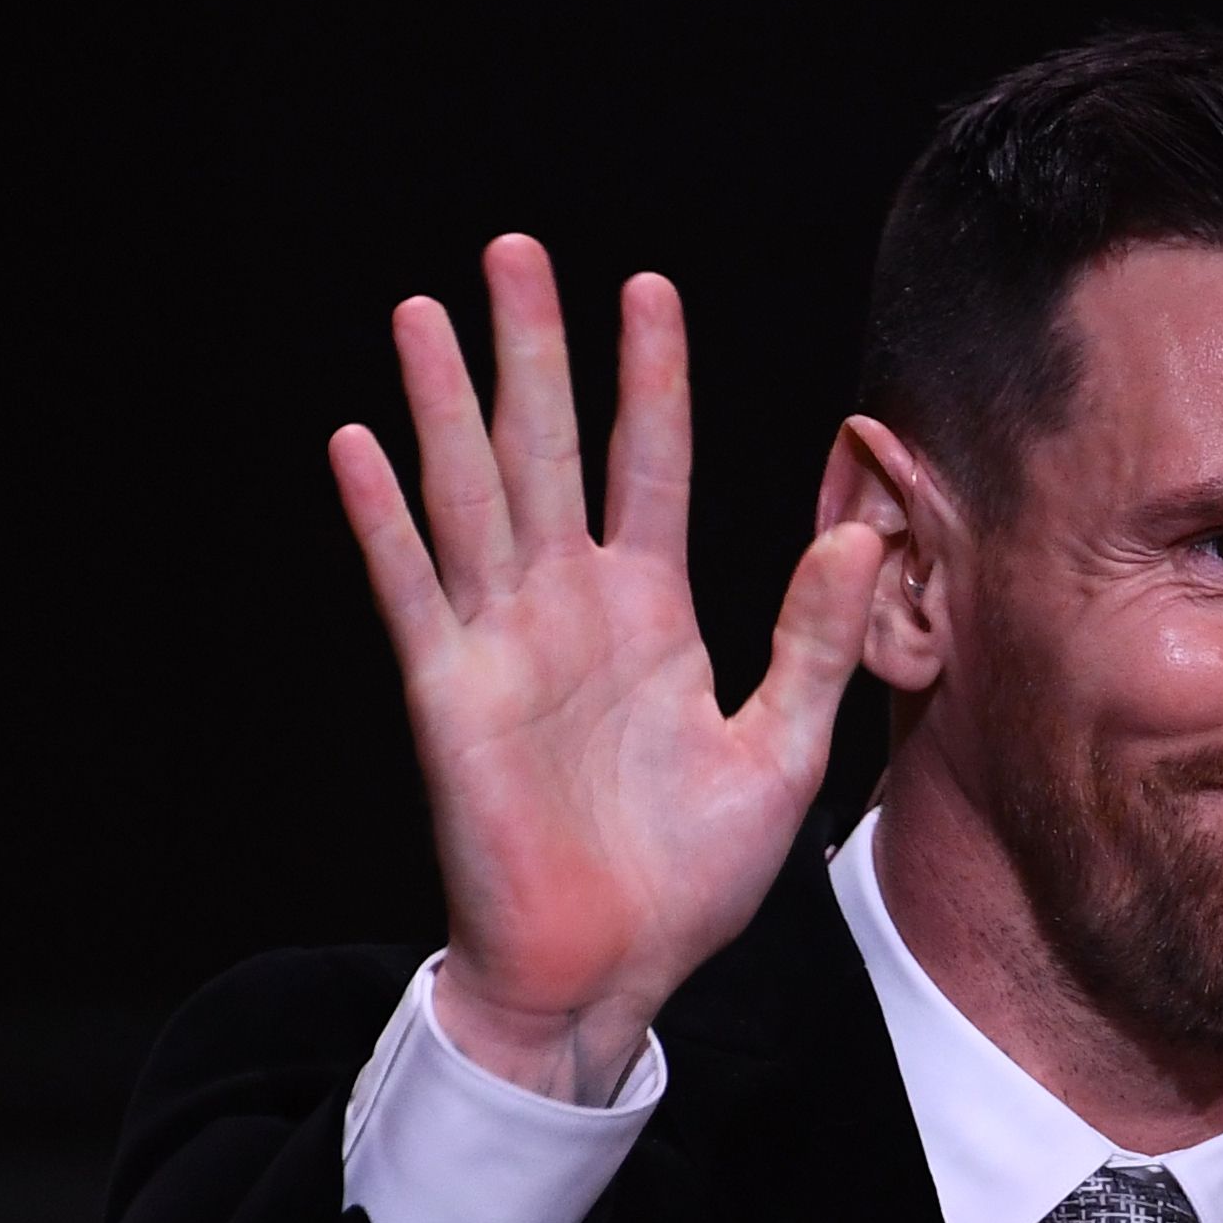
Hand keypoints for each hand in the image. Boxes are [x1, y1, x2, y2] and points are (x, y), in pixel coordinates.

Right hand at [328, 236, 882, 1100]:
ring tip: (426, 309)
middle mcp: (569, 611)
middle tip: (517, 248)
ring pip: (469, 496)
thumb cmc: (688, 879)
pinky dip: (382, 520)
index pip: (650, 467)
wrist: (609, 974)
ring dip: (445, 405)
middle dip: (534, 352)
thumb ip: (817, 641)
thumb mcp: (784, 752)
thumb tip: (864, 533)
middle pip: (548, 451)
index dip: (649, 380)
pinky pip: (411, 590)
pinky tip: (358, 442)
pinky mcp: (449, 697)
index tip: (648, 288)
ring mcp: (502, 646)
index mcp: (650, 616)